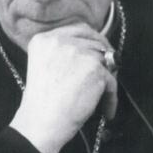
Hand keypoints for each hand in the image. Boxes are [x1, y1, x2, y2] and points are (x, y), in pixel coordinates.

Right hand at [9, 22, 117, 152]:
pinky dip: (111, 98)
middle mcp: (60, 42)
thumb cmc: (41, 102)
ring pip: (106, 60)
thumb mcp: (42, 65)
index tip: (99, 51)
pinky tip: (106, 111)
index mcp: (44, 40)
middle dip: (105, 56)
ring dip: (108, 78)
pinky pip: (112, 81)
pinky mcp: (94, 70)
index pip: (79, 29)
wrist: (41, 122)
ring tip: (103, 97)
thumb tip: (97, 50)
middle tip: (110, 72)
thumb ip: (63, 52)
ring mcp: (78, 54)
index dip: (93, 40)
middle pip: (95, 42)